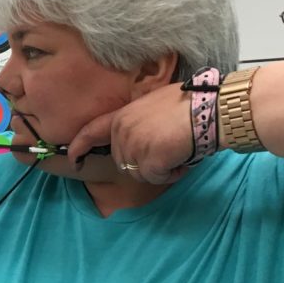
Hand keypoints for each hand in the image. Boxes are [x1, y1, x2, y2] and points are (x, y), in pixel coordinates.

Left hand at [65, 82, 194, 184]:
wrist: (210, 108)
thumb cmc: (190, 105)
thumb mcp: (153, 105)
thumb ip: (138, 122)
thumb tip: (140, 138)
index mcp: (122, 116)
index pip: (92, 132)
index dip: (79, 147)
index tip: (73, 159)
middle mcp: (122, 131)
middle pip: (125, 163)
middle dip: (146, 162)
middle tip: (169, 147)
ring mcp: (134, 146)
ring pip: (141, 173)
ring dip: (160, 168)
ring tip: (177, 149)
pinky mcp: (148, 160)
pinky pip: (156, 178)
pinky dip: (172, 173)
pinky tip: (182, 156)